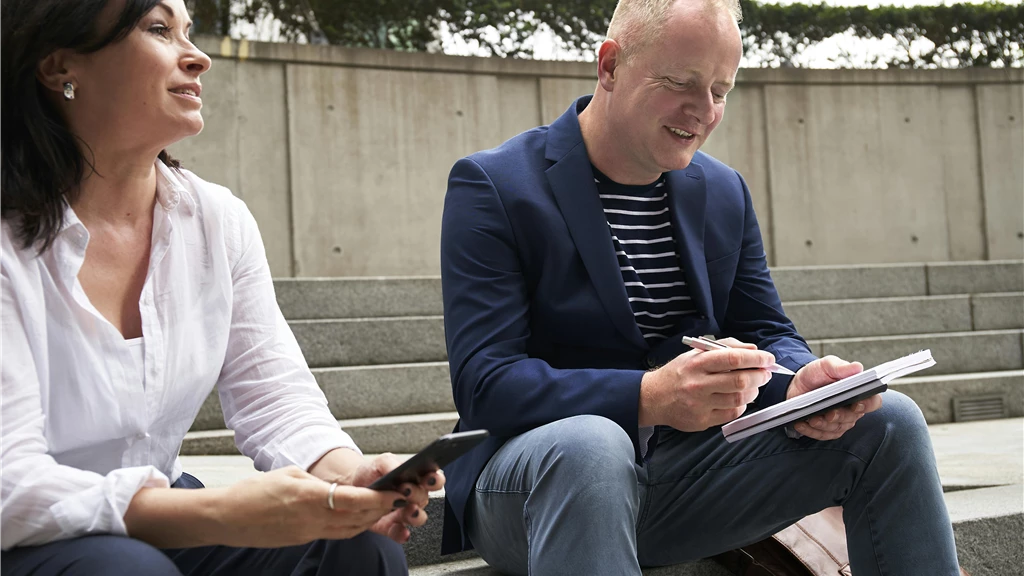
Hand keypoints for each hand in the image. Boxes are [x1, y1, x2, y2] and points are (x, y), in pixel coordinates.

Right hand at [209, 466, 406, 546]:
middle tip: (397, 500)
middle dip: (380, 510)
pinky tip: (356, 518)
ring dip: (368, 520)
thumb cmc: (252, 492)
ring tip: (382, 509)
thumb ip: (315, 481)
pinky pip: (333, 535)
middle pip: (357, 518)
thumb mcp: (288, 474)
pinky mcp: (301, 540)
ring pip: (348, 531)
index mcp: (309, 498)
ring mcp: (307, 533)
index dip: (378, 499)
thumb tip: (335, 487)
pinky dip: (350, 527)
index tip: (394, 493)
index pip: (354, 500)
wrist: (226, 517)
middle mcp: (311, 520)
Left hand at [349, 453, 446, 542]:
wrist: (353, 487)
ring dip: (416, 516)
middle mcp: (413, 497)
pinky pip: (400, 533)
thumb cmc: (372, 472)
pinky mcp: (391, 527)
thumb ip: (391, 463)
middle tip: (406, 491)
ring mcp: (403, 512)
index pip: (433, 478)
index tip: (429, 479)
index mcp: (416, 478)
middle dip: (417, 495)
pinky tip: (402, 533)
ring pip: (418, 517)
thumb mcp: (380, 462)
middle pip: (424, 498)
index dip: (435, 480)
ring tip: (409, 512)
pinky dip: (402, 534)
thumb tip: (399, 469)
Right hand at [639, 338, 775, 430]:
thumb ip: (725, 347)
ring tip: (752, 386)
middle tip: (765, 373)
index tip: (767, 359)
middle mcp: (697, 384)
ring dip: (753, 391)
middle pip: (739, 380)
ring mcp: (699, 404)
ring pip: (739, 399)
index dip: (755, 358)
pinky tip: (739, 398)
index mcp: (697, 363)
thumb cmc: (678, 373)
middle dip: (759, 376)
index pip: (732, 358)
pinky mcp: (702, 421)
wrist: (654, 398)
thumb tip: (753, 349)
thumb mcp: (695, 353)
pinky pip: (732, 414)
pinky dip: (741, 405)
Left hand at [786, 355, 880, 439]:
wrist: (797, 384)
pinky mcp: (826, 430)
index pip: (873, 402)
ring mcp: (840, 421)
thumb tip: (857, 367)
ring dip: (823, 424)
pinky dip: (810, 430)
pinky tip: (800, 424)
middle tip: (829, 413)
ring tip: (811, 418)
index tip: (856, 404)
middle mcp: (852, 409)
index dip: (867, 405)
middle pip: (852, 418)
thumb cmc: (817, 374)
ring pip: (836, 428)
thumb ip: (840, 367)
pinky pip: (821, 434)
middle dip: (839, 416)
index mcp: (858, 392)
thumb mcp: (826, 365)